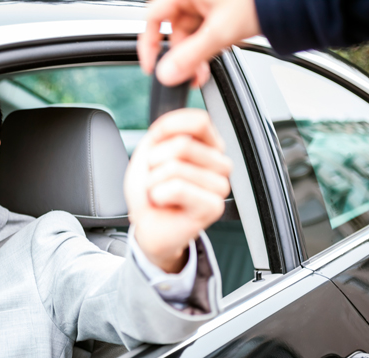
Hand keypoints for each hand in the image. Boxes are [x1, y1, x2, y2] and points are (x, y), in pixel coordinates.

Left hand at [125, 109, 231, 272]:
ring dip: (154, 182)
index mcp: (208, 145)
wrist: (148, 225)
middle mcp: (219, 163)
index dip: (169, 127)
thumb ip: (160, 134)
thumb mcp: (148, 152)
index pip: (199, 121)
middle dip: (155, 162)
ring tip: (160, 193)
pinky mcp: (214, 206)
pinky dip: (159, 195)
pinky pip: (177, 188)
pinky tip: (164, 203)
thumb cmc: (151, 190)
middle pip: (182, 144)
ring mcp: (220, 185)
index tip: (155, 141)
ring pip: (176, 168)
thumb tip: (167, 129)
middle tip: (157, 178)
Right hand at [138, 0, 260, 86]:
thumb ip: (191, 56)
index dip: (149, 44)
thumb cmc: (261, 0)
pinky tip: (214, 57)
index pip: (153, 19)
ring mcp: (207, 3)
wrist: (291, 2)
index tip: (152, 67)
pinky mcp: (220, 11)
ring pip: (190, 34)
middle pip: (174, 30)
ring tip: (204, 71)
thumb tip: (166, 74)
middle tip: (189, 74)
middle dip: (181, 56)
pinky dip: (207, 47)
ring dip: (195, 55)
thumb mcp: (221, 31)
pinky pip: (204, 32)